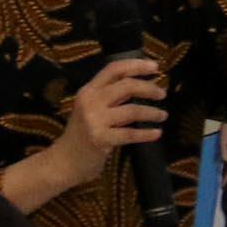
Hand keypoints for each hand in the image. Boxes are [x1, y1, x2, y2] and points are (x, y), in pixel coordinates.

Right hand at [53, 58, 166, 191]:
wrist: (64, 161)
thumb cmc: (81, 134)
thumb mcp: (90, 109)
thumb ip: (110, 96)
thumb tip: (142, 86)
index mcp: (88, 90)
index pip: (114, 69)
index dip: (136, 65)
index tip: (155, 67)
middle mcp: (90, 101)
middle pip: (126, 86)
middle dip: (149, 88)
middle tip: (162, 94)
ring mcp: (94, 120)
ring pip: (132, 110)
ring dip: (152, 112)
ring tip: (162, 115)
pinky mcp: (100, 139)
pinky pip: (130, 134)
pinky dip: (146, 133)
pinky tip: (157, 133)